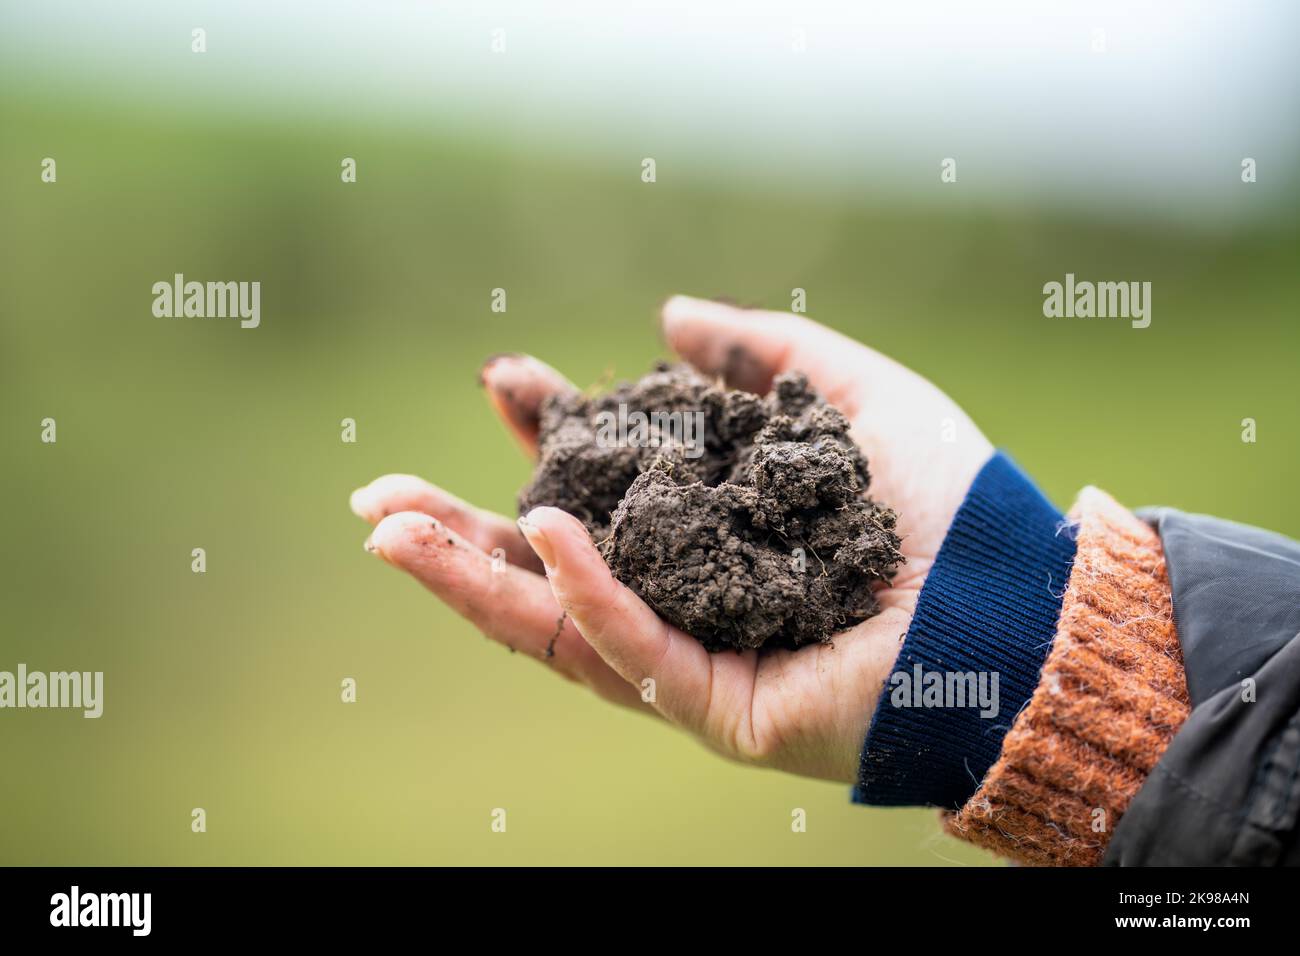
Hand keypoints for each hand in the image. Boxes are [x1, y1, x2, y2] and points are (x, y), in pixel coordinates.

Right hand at [350, 296, 991, 782]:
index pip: (601, 491)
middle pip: (549, 571)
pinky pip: (631, 653)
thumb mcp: (848, 398)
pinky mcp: (715, 706)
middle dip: (459, 532)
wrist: (1017, 602)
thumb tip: (669, 314)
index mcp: (710, 532)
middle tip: (376, 494)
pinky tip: (540, 537)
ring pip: (557, 625)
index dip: (547, 438)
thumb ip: (762, 353)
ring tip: (391, 530)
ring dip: (471, 578)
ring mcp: (692, 657)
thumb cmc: (948, 505)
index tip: (505, 381)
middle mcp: (686, 598)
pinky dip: (583, 595)